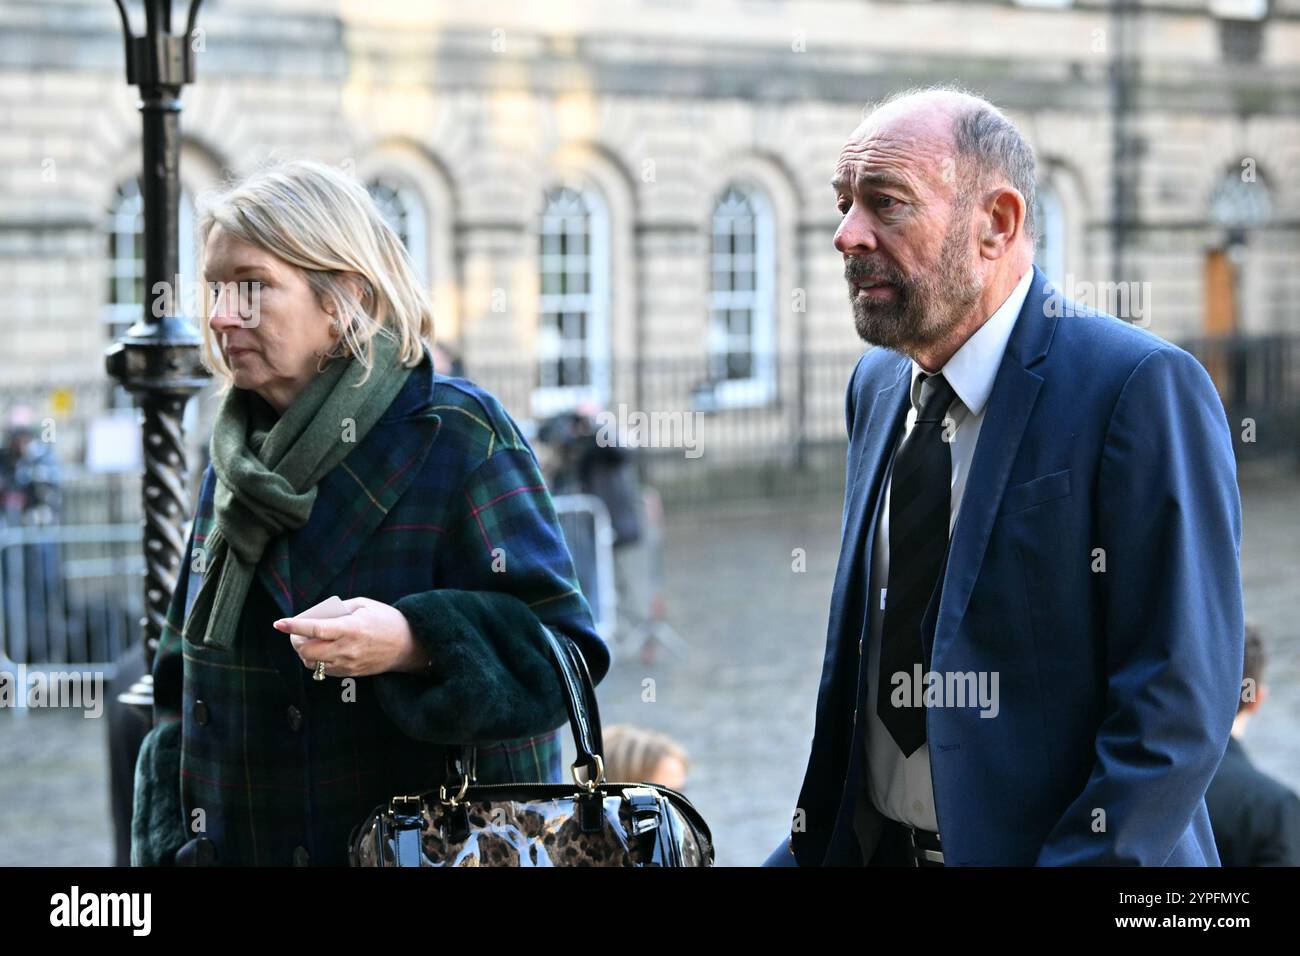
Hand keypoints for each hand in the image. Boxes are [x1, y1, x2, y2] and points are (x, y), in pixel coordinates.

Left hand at [273, 597, 427, 678]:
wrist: (408, 646)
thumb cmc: (386, 620)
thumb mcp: (364, 604)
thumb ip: (338, 609)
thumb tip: (316, 614)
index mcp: (351, 628)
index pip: (316, 629)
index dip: (295, 626)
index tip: (279, 623)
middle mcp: (347, 648)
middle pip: (307, 651)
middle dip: (296, 641)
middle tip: (296, 633)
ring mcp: (348, 664)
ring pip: (312, 663)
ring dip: (305, 652)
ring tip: (310, 641)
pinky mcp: (350, 673)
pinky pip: (323, 670)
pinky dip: (317, 660)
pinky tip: (324, 650)